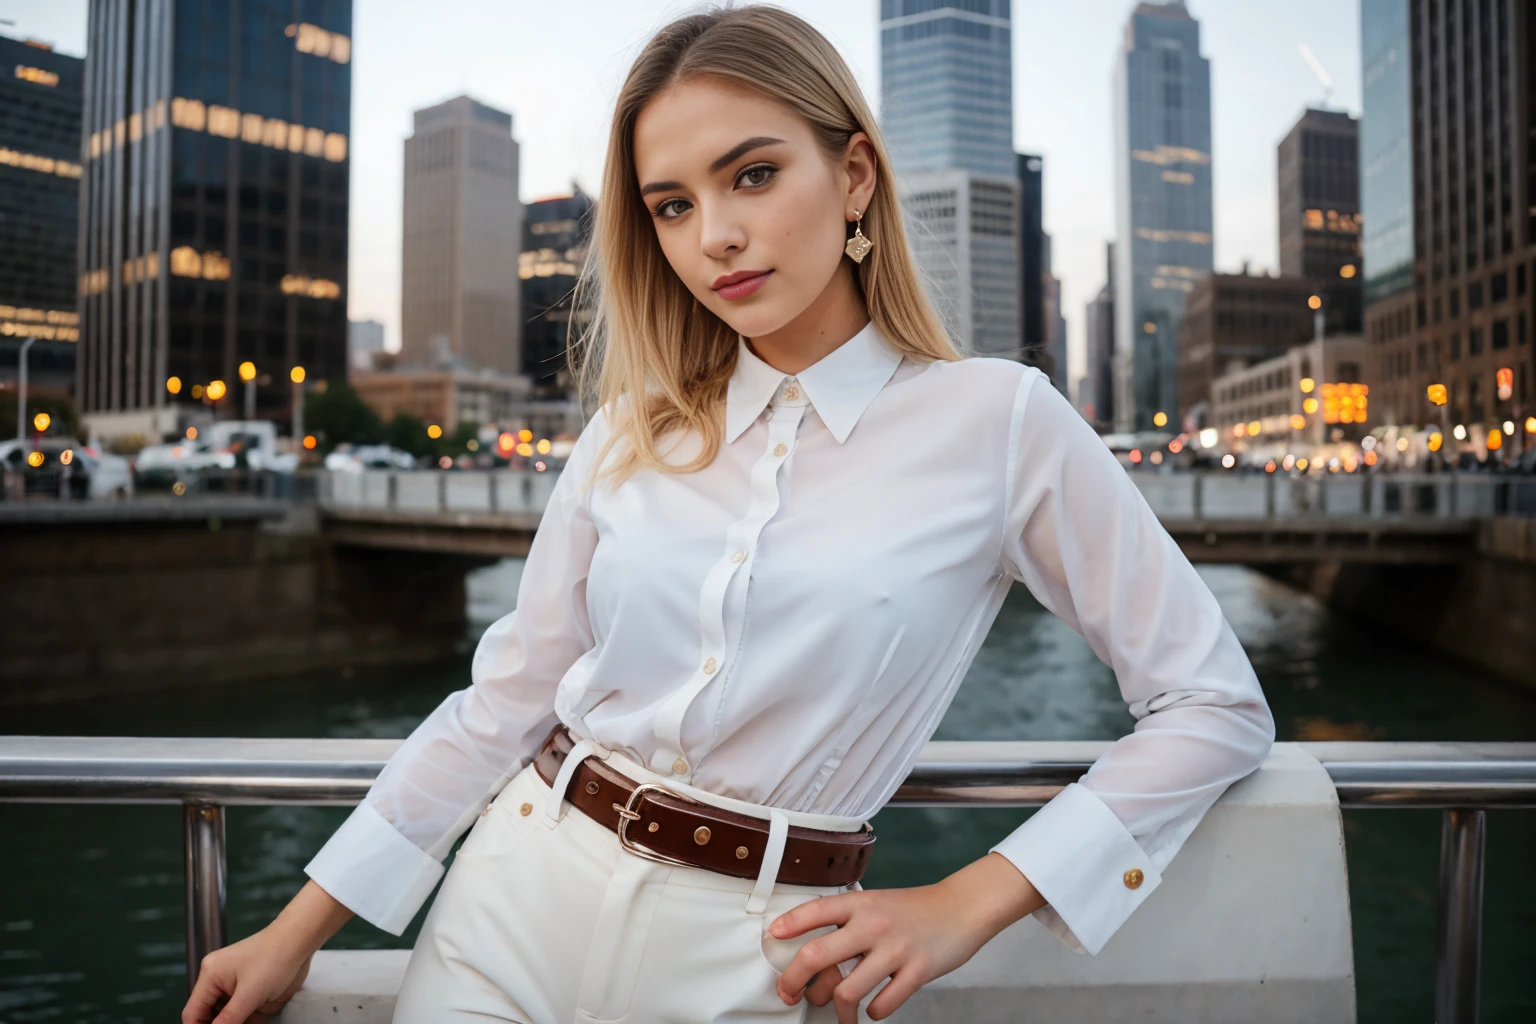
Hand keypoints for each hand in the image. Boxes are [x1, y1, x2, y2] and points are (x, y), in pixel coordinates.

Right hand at [181, 928, 312, 1023]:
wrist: (300, 943)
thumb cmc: (274, 959)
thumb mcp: (250, 994)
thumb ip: (229, 1019)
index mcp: (210, 976)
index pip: (193, 1012)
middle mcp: (218, 981)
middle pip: (208, 1016)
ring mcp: (235, 987)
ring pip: (225, 1017)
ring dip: (234, 1023)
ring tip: (249, 1019)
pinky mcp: (250, 992)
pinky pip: (241, 1014)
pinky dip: (245, 1022)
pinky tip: (253, 1020)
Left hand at [768, 851, 1043, 1021]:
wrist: (962, 908)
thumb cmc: (914, 910)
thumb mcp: (876, 903)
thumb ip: (848, 922)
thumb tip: (813, 954)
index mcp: (861, 904)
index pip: (816, 910)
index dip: (790, 923)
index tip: (773, 936)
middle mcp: (873, 924)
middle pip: (819, 955)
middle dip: (795, 980)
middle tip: (790, 993)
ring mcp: (895, 949)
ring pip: (847, 990)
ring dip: (837, 1011)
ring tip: (839, 1016)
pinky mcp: (917, 971)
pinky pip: (884, 1004)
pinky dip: (874, 1013)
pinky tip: (874, 1009)